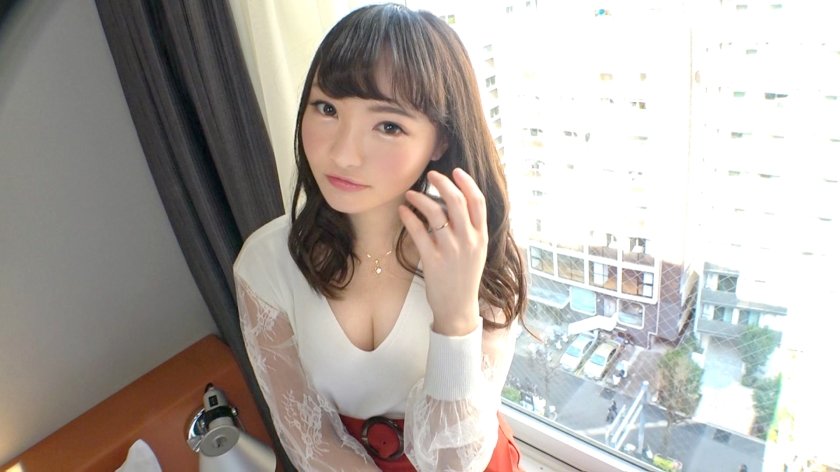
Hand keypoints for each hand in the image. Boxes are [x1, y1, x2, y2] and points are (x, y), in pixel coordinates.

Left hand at [398, 168, 487, 336]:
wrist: (458, 308)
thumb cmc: (465, 276)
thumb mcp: (476, 251)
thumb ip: (470, 228)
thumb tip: (456, 201)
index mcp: (481, 236)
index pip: (478, 201)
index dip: (467, 183)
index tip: (456, 171)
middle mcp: (469, 241)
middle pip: (457, 202)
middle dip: (442, 183)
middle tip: (430, 175)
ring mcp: (451, 251)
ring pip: (436, 214)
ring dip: (420, 199)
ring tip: (410, 195)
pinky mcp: (433, 261)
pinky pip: (419, 232)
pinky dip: (409, 218)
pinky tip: (402, 211)